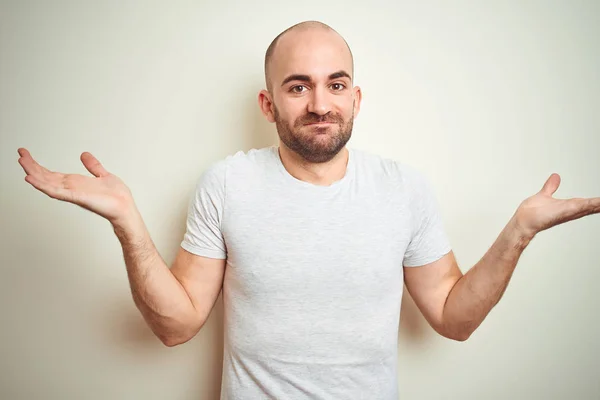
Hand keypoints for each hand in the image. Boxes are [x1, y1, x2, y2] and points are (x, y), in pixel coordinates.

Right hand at [17, 148, 136, 224]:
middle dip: (32, 166)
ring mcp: (73, 193)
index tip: (26, 154)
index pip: (52, 174)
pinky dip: (44, 186)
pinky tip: (33, 180)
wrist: (125, 208)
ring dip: (34, 174)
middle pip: (46, 177)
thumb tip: (84, 155)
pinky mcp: (78, 198)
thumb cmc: (117, 197)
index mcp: (76, 183)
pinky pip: (58, 192)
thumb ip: (93, 166)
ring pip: (48, 183)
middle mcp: (71, 188)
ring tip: (22, 164)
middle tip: (19, 155)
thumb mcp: (103, 175)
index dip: (38, 165)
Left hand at [513, 173, 599, 239]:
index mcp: (571, 206)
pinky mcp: (566, 210)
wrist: (523, 221)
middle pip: (596, 206)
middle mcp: (574, 210)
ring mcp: (571, 211)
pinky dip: (595, 204)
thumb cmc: (531, 213)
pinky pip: (584, 206)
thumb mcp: (545, 195)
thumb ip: (551, 187)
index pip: (592, 202)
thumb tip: (556, 177)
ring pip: (593, 206)